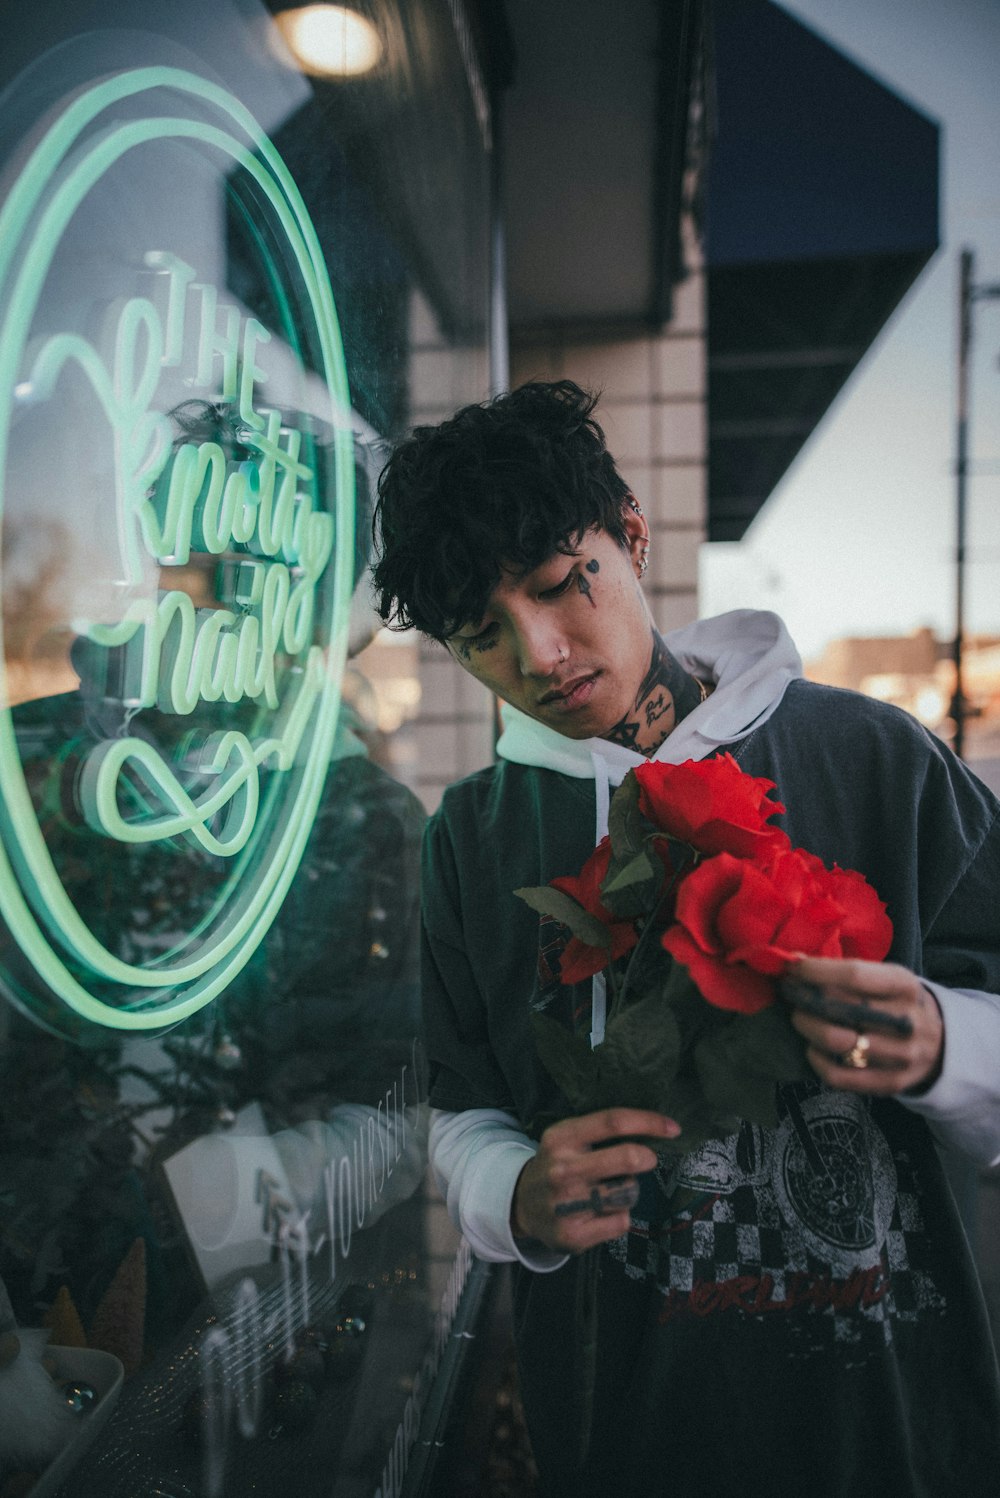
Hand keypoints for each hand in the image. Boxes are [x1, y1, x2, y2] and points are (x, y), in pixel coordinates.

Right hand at [511, 1108, 679, 1254]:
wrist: (520, 1204)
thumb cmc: (557, 1165)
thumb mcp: (567, 1138)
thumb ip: (601, 1132)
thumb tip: (652, 1128)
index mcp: (561, 1138)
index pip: (613, 1122)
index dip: (649, 1122)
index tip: (673, 1128)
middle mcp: (562, 1169)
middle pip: (627, 1157)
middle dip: (646, 1158)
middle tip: (647, 1159)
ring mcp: (567, 1204)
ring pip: (628, 1192)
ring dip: (629, 1191)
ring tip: (609, 1191)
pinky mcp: (573, 1235)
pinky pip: (621, 1221)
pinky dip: (619, 1216)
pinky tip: (601, 1214)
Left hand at [786, 955, 943, 1095]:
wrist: (941, 1043)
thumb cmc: (898, 1002)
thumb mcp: (888, 978)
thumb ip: (849, 971)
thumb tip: (796, 963)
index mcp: (905, 985)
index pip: (854, 975)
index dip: (817, 971)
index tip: (794, 968)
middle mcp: (906, 1021)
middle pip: (840, 1009)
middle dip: (804, 999)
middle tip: (789, 993)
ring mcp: (900, 1055)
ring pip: (836, 1041)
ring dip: (807, 1026)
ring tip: (800, 1018)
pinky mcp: (890, 1083)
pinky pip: (838, 1075)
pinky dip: (816, 1059)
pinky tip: (813, 1048)